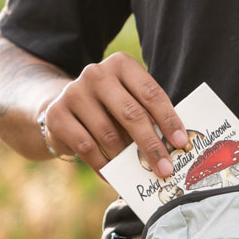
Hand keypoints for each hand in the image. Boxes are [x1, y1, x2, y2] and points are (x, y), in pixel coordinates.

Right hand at [41, 52, 190, 176]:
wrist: (62, 107)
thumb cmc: (108, 107)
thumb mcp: (128, 101)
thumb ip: (147, 116)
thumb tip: (172, 147)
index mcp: (121, 64)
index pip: (150, 93)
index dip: (168, 119)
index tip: (181, 143)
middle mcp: (96, 74)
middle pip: (130, 113)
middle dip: (151, 144)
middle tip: (165, 168)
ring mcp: (73, 93)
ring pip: (108, 133)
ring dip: (126, 157)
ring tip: (138, 171)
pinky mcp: (57, 115)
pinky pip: (86, 147)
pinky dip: (103, 165)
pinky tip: (113, 174)